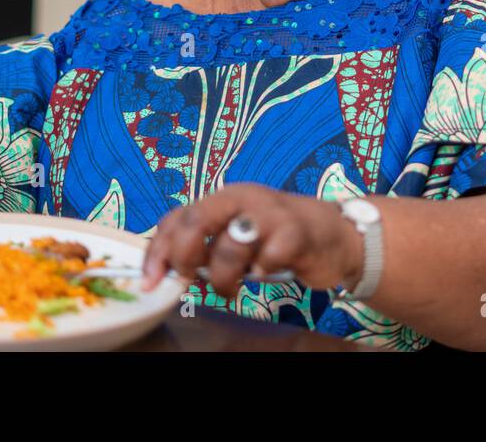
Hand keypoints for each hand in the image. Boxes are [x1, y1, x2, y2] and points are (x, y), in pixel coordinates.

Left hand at [141, 183, 366, 296]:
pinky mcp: (296, 233)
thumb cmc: (278, 238)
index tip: (150, 280)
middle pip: (197, 220)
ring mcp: (270, 213)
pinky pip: (267, 258)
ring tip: (230, 288)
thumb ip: (206, 247)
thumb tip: (167, 273)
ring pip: (229, 245)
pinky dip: (262, 272)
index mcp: (224, 198)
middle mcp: (244, 198)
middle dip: (184, 257)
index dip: (158, 250)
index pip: (178, 217)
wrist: (334, 234)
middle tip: (188, 280)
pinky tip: (267, 271)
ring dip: (223, 277)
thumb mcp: (237, 236)